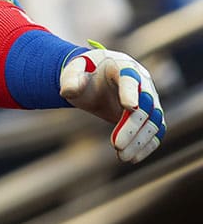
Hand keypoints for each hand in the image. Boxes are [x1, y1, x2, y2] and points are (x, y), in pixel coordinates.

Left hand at [60, 46, 165, 162]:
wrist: (94, 78)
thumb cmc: (84, 72)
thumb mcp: (73, 71)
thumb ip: (71, 79)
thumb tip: (68, 91)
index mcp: (123, 66)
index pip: (130, 78)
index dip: (130, 92)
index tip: (128, 107)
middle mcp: (142, 82)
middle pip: (145, 105)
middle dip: (132, 126)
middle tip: (116, 145)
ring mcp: (149, 99)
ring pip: (153, 122)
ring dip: (140, 140)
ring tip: (123, 156)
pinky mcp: (149, 116)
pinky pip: (155, 131)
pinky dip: (147, 145)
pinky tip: (133, 158)